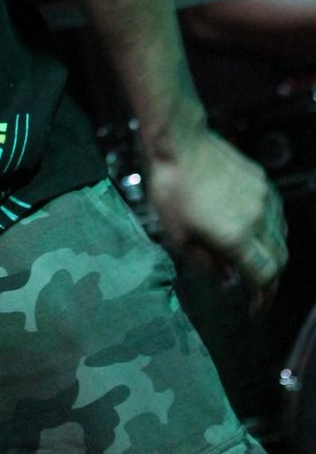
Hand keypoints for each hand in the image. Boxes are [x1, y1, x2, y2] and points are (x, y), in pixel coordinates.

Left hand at [145, 128, 285, 309]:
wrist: (180, 144)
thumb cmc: (171, 188)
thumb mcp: (178, 235)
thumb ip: (206, 263)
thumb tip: (228, 280)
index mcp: (236, 236)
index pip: (264, 276)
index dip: (262, 298)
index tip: (254, 309)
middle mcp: (257, 218)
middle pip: (279, 260)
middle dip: (270, 281)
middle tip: (256, 292)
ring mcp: (264, 198)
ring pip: (281, 237)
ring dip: (272, 256)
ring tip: (254, 263)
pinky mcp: (263, 182)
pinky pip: (276, 215)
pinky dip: (271, 231)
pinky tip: (254, 233)